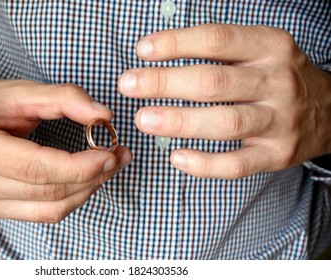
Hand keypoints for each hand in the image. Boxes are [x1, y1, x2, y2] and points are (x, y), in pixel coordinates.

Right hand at [0, 80, 131, 221]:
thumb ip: (64, 99)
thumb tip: (104, 116)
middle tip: (118, 157)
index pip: (35, 168)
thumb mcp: (21, 90)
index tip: (111, 154)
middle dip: (90, 178)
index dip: (79, 166)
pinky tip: (83, 180)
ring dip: (84, 191)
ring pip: (46, 210)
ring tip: (107, 168)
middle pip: (45, 192)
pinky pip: (38, 214)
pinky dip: (67, 199)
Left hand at [119, 24, 330, 178]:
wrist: (330, 111)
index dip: (176, 44)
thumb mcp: (261, 50)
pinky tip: (177, 158)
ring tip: (144, 120)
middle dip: (165, 83)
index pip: (217, 40)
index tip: (142, 51)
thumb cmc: (278, 77)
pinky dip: (206, 164)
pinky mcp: (277, 154)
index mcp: (270, 47)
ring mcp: (279, 121)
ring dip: (179, 122)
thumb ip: (221, 50)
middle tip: (128, 85)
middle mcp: (277, 82)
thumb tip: (159, 54)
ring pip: (225, 123)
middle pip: (214, 83)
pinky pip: (238, 164)